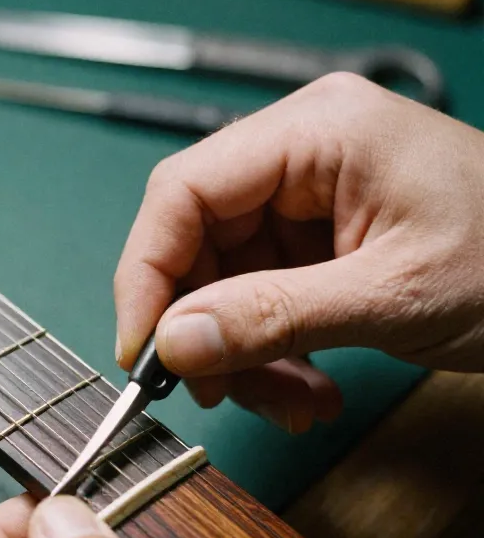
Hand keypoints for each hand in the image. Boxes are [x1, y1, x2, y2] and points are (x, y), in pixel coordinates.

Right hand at [114, 73, 483, 432]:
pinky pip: (259, 298)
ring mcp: (309, 198)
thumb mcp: (391, 296)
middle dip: (204, 328)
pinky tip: (309, 389)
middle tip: (217, 395)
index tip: (144, 353)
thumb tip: (172, 343)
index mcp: (317, 132)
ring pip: (223, 281)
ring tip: (290, 405)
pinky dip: (271, 353)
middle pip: (197, 241)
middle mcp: (301, 154)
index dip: (148, 274)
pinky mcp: (318, 240)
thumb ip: (273, 316)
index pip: (183, 191)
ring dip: (242, 354)